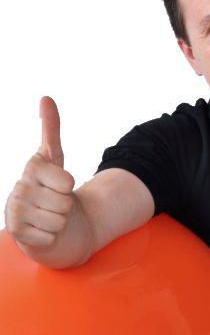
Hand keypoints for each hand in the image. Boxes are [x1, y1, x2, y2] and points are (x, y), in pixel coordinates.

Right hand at [5, 97, 75, 247]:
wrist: (46, 219)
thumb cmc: (53, 186)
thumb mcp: (55, 156)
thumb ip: (51, 128)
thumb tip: (45, 97)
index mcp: (31, 168)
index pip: (67, 182)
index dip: (70, 186)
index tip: (59, 185)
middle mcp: (18, 189)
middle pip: (65, 203)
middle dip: (66, 205)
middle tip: (55, 203)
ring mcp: (15, 213)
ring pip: (59, 221)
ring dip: (60, 222)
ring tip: (49, 215)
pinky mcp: (17, 235)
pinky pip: (51, 237)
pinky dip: (52, 237)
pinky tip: (43, 230)